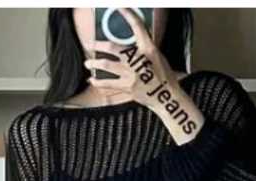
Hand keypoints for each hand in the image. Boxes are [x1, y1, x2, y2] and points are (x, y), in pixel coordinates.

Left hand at [84, 8, 204, 144]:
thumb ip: (143, 49)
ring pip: (107, 66)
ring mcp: (131, 74)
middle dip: (99, 46)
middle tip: (90, 45)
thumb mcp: (157, 57)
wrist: (167, 97)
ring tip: (88, 63)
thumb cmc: (164, 77)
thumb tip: (129, 46)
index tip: (119, 7)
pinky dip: (98, 82)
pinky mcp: (128, 87)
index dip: (127, 15)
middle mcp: (138, 60)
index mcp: (148, 49)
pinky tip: (92, 80)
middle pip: (113, 48)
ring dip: (95, 64)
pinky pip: (109, 84)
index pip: (137, 27)